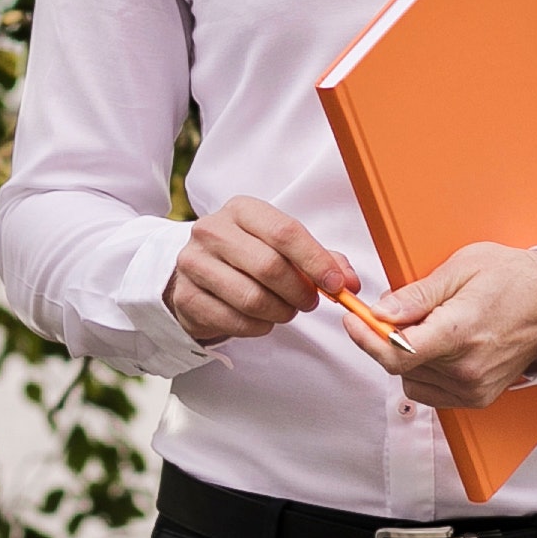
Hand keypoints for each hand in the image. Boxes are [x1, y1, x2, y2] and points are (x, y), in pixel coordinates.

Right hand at [166, 194, 360, 344]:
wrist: (196, 272)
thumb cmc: (247, 255)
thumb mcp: (281, 246)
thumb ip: (321, 259)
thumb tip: (350, 283)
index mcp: (241, 210)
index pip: (285, 232)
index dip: (316, 262)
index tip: (338, 285)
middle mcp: (212, 231)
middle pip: (270, 267)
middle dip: (300, 292)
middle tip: (310, 302)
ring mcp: (194, 264)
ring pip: (252, 298)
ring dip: (281, 312)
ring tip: (286, 310)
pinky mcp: (186, 297)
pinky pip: (235, 321)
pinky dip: (259, 327)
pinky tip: (262, 319)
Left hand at [356, 242, 536, 408]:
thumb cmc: (514, 279)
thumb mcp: (462, 268)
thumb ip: (417, 294)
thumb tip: (381, 311)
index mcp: (458, 333)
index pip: (394, 354)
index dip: (365, 339)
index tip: (354, 320)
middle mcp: (465, 369)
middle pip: (399, 366)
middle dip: (388, 337)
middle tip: (399, 311)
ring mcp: (473, 388)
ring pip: (411, 380)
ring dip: (408, 356)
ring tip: (431, 326)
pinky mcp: (478, 398)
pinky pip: (430, 391)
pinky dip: (424, 371)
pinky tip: (441, 347)